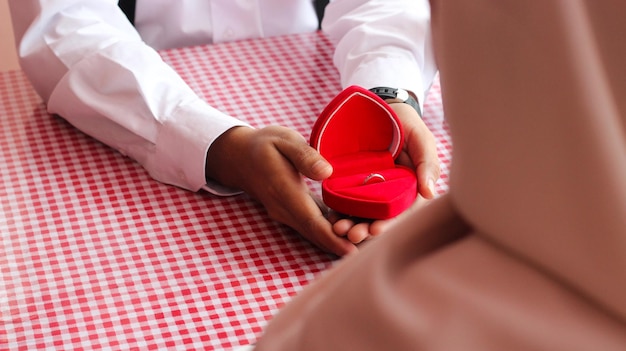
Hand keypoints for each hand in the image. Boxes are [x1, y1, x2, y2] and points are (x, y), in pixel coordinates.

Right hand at [205, 125, 357, 256]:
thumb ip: (305, 156)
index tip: (354, 251)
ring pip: (316, 232)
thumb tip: (327, 172)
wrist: (239, 156)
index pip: (312, 222)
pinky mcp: (292, 213)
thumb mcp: (284, 140)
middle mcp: (285, 209)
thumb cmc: (264, 145)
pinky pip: (314, 225)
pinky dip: (333, 228)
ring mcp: (287, 214)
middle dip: (345, 243)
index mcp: (284, 192)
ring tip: (372, 238)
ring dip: (341, 238)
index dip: (334, 239)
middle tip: (375, 246)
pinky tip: (355, 225)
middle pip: (317, 234)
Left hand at [329, 101, 440, 242]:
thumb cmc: (407, 124)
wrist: (383, 106)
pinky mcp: (353, 179)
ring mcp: (370, 186)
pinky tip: (330, 215)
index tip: (375, 231)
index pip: (399, 212)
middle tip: (351, 235)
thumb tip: (429, 194)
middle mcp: (389, 191)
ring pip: (360, 210)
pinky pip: (345, 195)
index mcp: (408, 188)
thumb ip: (428, 164)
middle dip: (365, 228)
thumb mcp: (422, 140)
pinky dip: (339, 207)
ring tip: (337, 229)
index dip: (389, 223)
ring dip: (350, 222)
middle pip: (377, 216)